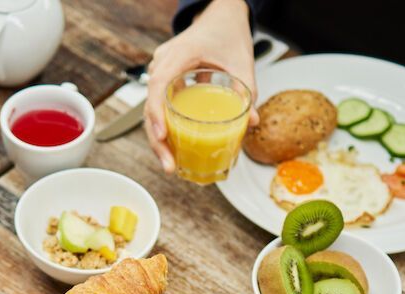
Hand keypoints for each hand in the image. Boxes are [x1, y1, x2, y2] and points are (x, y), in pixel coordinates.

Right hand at [144, 0, 257, 172]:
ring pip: (152, 110)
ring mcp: (162, 72)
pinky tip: (173, 152)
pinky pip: (160, 108)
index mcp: (180, 53)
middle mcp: (164, 63)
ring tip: (171, 165)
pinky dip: (164, 130)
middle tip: (170, 166)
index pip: (159, 83)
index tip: (163, 135)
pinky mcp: (166, 82)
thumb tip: (252, 122)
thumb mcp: (242, 60)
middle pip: (151, 104)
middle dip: (157, 139)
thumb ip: (248, 90)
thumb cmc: (228, 33)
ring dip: (159, 140)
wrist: (221, 16)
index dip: (157, 111)